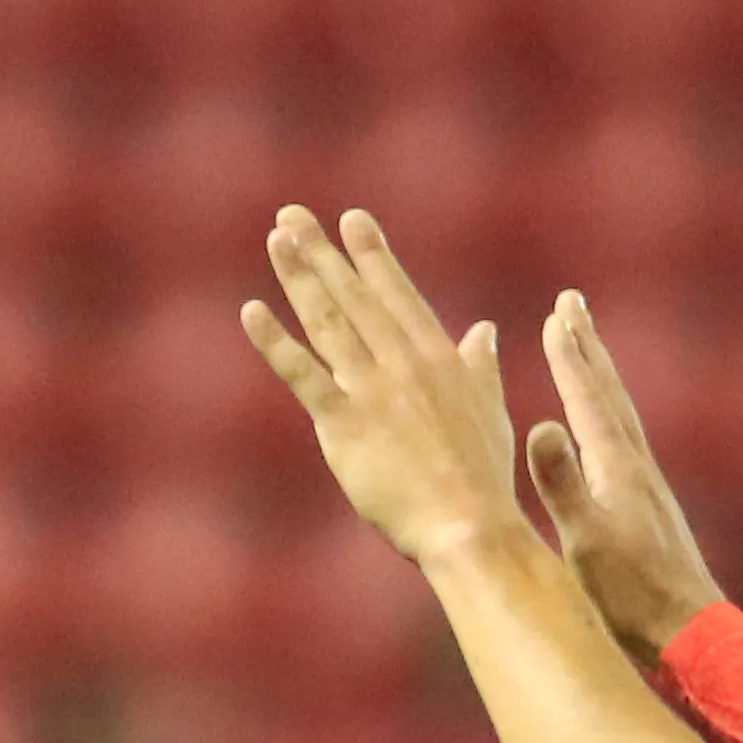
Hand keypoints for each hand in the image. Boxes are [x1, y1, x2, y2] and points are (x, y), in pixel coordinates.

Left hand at [243, 207, 530, 565]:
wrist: (468, 526)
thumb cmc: (483, 478)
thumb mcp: (490, 412)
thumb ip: (480, 367)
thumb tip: (484, 329)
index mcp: (439, 360)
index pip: (398, 296)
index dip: (373, 256)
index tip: (352, 220)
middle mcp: (403, 364)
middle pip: (355, 298)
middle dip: (322, 253)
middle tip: (292, 216)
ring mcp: (372, 391)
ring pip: (328, 322)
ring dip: (300, 277)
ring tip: (277, 240)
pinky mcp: (344, 425)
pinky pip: (303, 374)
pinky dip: (276, 342)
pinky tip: (252, 312)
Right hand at [527, 291, 730, 665]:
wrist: (691, 635)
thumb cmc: (632, 597)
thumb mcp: (585, 542)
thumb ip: (562, 484)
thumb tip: (540, 425)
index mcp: (617, 469)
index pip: (588, 398)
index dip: (569, 356)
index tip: (557, 315)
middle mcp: (637, 468)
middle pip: (610, 392)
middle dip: (587, 347)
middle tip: (573, 304)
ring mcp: (649, 488)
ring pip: (621, 415)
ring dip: (601, 378)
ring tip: (587, 351)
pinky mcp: (653, 511)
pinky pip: (627, 444)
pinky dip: (611, 419)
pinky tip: (608, 431)